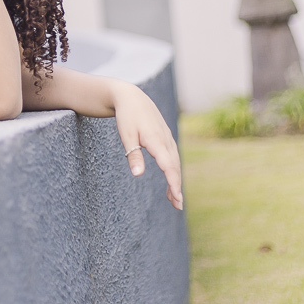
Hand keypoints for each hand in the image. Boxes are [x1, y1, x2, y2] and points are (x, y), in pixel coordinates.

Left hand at [112, 81, 183, 211]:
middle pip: (174, 167)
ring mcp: (167, 138)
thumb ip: (133, 155)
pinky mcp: (166, 138)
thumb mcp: (127, 136)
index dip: (173, 183)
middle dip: (177, 186)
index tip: (177, 198)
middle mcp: (166, 140)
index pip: (168, 166)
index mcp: (156, 140)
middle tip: (177, 206)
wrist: (132, 97)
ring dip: (175, 180)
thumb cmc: (127, 116)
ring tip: (173, 199)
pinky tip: (171, 179)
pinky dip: (173, 170)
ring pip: (174, 163)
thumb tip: (138, 175)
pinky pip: (172, 157)